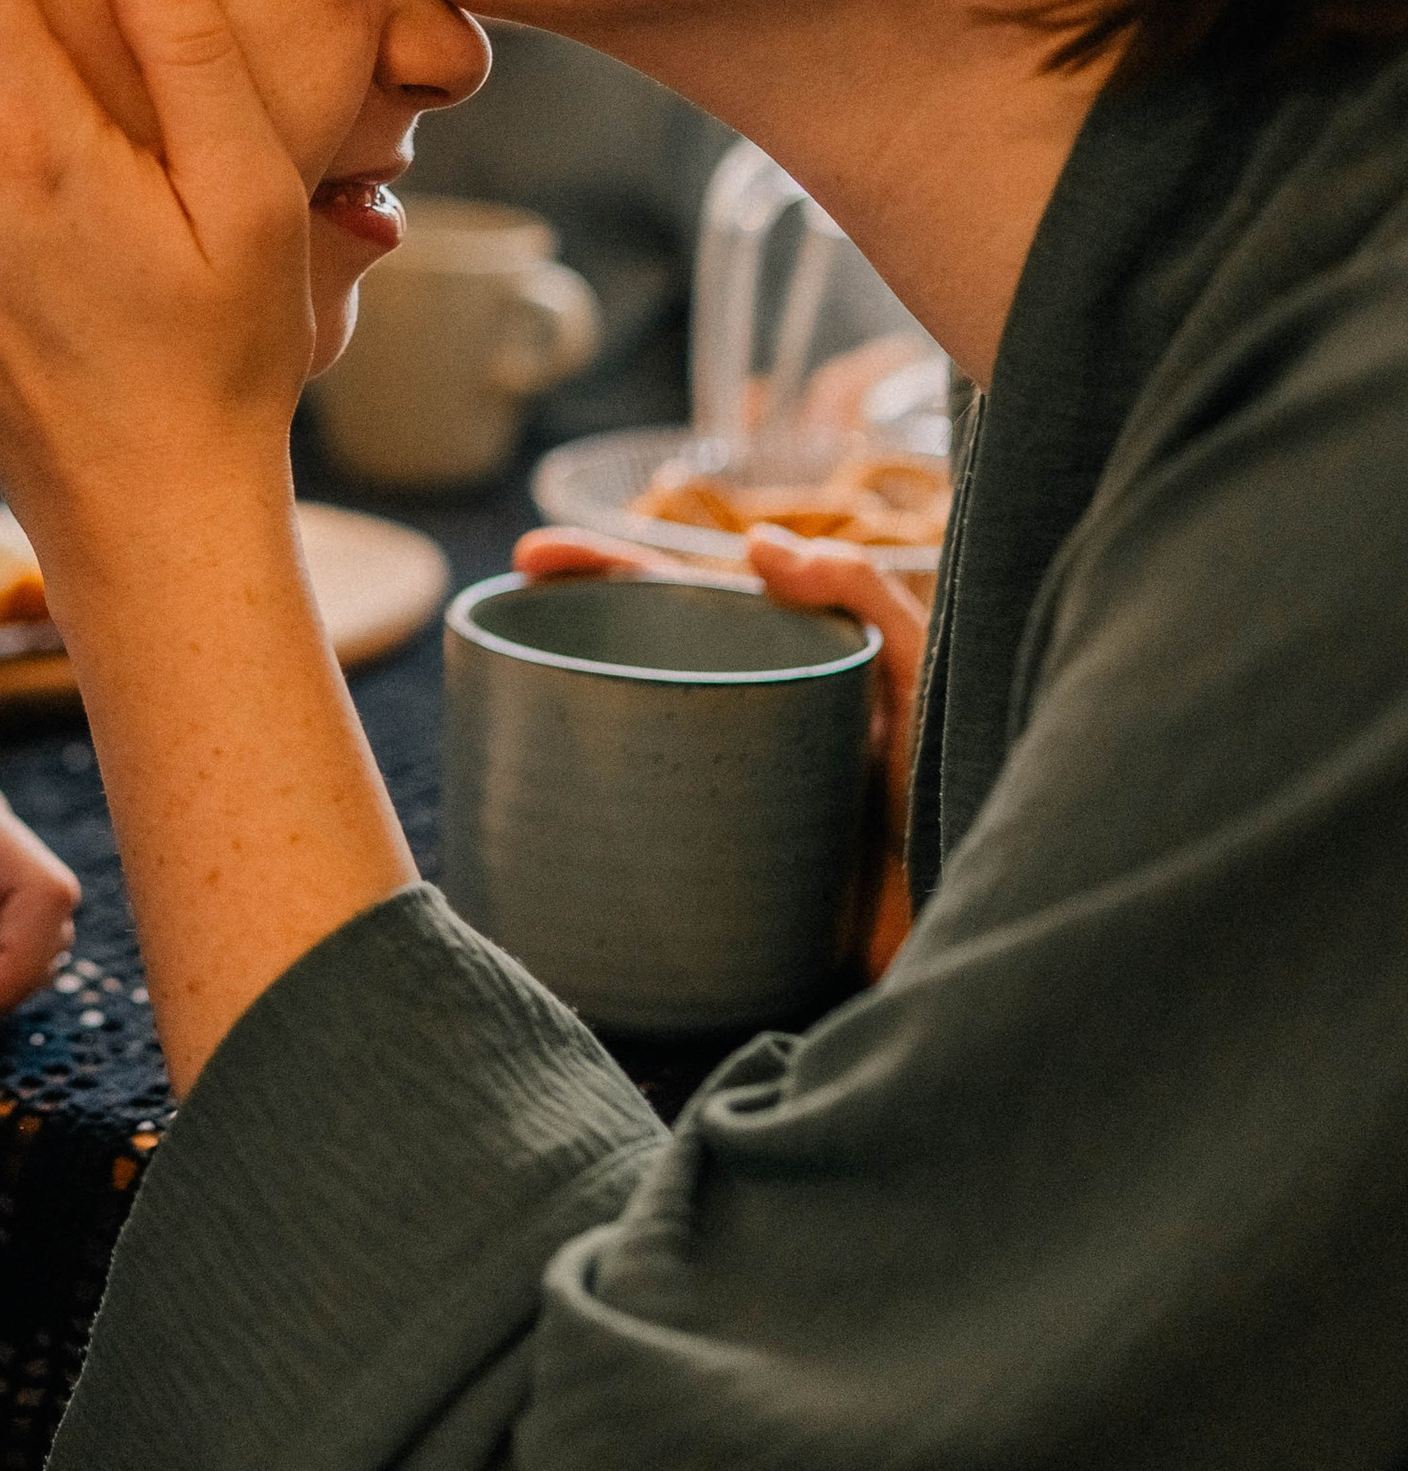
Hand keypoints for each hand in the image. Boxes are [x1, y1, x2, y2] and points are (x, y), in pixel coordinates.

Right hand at [514, 523, 928, 975]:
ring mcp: (719, 793)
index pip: (680, 600)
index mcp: (781, 665)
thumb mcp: (924, 675)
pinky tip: (530, 821)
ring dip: (559, 721)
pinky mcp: (709, 871)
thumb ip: (864, 596)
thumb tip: (758, 544)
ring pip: (621, 739)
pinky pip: (631, 831)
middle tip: (500, 621)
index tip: (532, 556)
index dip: (605, 569)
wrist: (971, 926)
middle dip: (561, 631)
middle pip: (633, 659)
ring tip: (502, 710)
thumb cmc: (962, 790)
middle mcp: (740, 719)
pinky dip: (576, 820)